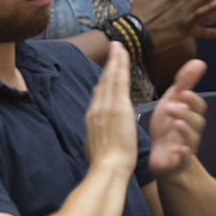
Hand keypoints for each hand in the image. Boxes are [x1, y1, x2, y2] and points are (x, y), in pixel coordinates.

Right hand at [84, 42, 137, 171]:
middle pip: (102, 82)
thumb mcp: (94, 146)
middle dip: (108, 64)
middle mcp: (96, 108)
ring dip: (114, 61)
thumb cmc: (104, 164)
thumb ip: (97, 134)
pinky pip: (118, 81)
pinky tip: (122, 55)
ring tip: (118, 46)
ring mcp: (105, 106)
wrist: (107, 168)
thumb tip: (96, 133)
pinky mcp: (117, 107)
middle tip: (113, 48)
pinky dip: (119, 66)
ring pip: (110, 78)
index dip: (103, 79)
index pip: (98, 94)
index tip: (107, 70)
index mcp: (92, 118)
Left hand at [147, 59, 207, 176]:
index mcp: (188, 115)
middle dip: (186, 113)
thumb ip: (185, 83)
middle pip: (195, 121)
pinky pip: (183, 159)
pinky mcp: (177, 161)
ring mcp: (185, 146)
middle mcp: (190, 130)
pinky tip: (180, 149)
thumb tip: (199, 61)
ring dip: (184, 130)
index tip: (184, 92)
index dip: (192, 100)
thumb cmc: (167, 127)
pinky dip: (183, 154)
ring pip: (190, 139)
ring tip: (176, 123)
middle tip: (172, 106)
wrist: (163, 158)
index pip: (198, 106)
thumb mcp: (173, 102)